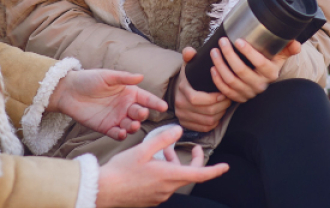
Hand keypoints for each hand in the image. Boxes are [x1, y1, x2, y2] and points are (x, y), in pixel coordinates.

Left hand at [49, 70, 166, 140]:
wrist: (68, 92)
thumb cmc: (88, 80)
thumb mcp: (107, 77)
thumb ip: (124, 78)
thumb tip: (141, 76)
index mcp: (129, 92)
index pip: (146, 98)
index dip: (155, 103)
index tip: (163, 107)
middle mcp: (125, 106)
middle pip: (139, 113)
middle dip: (142, 115)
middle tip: (141, 114)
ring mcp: (117, 118)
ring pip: (131, 125)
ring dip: (133, 126)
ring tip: (132, 125)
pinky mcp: (106, 128)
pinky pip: (117, 133)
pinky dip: (121, 135)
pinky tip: (121, 133)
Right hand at [96, 125, 228, 206]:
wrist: (104, 191)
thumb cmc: (122, 170)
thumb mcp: (143, 150)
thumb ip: (163, 140)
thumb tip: (179, 130)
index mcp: (169, 176)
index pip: (199, 174)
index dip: (214, 170)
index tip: (225, 167)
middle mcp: (167, 189)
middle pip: (188, 175)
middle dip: (193, 161)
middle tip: (194, 148)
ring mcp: (159, 196)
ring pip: (174, 178)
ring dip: (173, 164)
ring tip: (164, 150)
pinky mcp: (150, 199)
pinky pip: (163, 185)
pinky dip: (164, 173)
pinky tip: (151, 163)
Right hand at [174, 48, 230, 131]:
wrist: (178, 91)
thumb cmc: (189, 78)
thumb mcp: (188, 65)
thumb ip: (190, 56)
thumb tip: (190, 51)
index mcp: (182, 89)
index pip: (196, 99)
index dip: (213, 98)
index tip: (224, 93)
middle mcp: (180, 105)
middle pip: (205, 111)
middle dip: (221, 106)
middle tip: (229, 99)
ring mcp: (183, 116)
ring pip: (207, 121)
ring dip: (220, 114)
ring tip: (226, 105)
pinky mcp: (188, 125)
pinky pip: (205, 128)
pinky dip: (215, 122)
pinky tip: (219, 113)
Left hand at [208, 37, 300, 103]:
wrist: (264, 80)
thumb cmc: (270, 62)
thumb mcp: (280, 55)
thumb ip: (288, 48)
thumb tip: (296, 43)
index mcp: (271, 73)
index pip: (260, 63)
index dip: (249, 52)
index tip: (238, 40)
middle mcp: (260, 85)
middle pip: (241, 71)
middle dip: (229, 55)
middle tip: (222, 42)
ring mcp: (249, 93)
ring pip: (231, 80)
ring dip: (220, 65)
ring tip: (214, 51)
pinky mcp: (239, 98)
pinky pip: (226, 91)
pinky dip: (217, 80)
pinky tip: (212, 68)